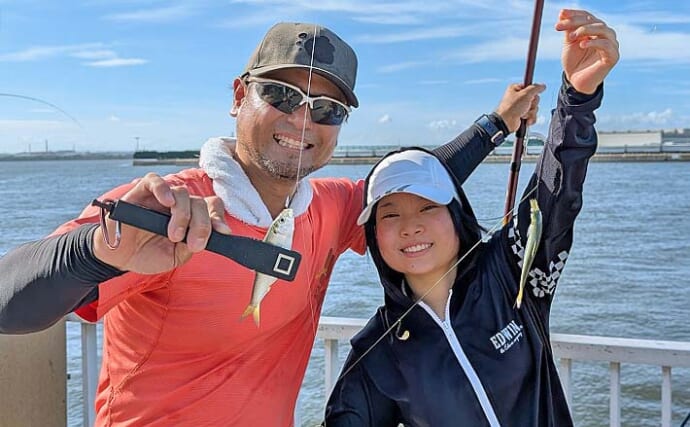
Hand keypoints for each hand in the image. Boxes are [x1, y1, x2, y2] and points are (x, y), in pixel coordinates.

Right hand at [93, 173, 230, 273]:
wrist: (118, 258)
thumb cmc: (148, 255)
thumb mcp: (176, 257)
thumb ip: (192, 245)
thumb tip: (210, 235)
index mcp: (190, 218)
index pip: (212, 207)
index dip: (219, 217)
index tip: (222, 232)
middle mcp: (179, 205)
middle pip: (199, 203)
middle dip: (202, 224)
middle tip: (194, 244)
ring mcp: (160, 197)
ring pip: (181, 193)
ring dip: (183, 214)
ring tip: (174, 235)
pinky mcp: (141, 192)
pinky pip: (155, 181)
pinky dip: (163, 189)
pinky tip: (167, 202)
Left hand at [494, 83, 545, 132]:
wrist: (506, 122)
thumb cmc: (512, 107)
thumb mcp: (525, 94)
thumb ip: (535, 88)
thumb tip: (542, 86)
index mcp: (516, 89)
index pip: (531, 88)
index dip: (533, 93)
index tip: (530, 96)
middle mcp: (518, 97)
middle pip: (535, 98)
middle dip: (532, 104)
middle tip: (526, 106)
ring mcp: (520, 107)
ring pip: (535, 108)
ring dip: (531, 112)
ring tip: (523, 114)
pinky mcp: (522, 115)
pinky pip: (532, 116)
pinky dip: (530, 118)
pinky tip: (525, 120)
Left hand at [556, 9, 619, 94]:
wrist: (576, 82)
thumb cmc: (574, 62)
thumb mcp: (569, 42)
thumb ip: (568, 29)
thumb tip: (562, 12)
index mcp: (595, 29)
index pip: (587, 15)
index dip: (574, 13)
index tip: (560, 14)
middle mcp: (606, 34)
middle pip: (593, 21)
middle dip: (575, 22)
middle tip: (559, 27)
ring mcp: (611, 44)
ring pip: (602, 29)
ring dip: (584, 30)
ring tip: (571, 37)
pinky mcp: (613, 56)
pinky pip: (606, 45)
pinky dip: (593, 42)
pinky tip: (582, 45)